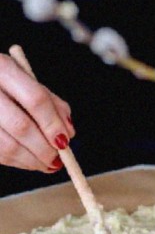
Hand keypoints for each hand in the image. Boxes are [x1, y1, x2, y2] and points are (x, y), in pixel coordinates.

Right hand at [0, 54, 74, 172]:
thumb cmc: (3, 83)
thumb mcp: (26, 80)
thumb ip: (52, 103)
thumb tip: (68, 133)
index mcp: (3, 69)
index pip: (35, 99)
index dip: (53, 124)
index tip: (65, 141)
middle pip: (21, 126)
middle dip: (44, 148)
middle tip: (58, 159)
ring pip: (7, 146)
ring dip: (32, 161)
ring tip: (48, 164)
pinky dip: (17, 162)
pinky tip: (29, 161)